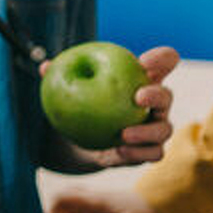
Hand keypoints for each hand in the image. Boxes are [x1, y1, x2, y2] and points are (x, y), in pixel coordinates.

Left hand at [38, 46, 179, 167]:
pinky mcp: (148, 151)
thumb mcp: (73, 89)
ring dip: (147, 132)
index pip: (164, 62)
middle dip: (157, 95)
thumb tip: (45, 67)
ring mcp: (155, 129)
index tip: (145, 61)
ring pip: (164, 130)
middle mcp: (155, 104)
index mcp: (142, 79)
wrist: (83, 139)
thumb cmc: (82, 103)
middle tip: (138, 97)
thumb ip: (63, 76)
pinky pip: (152, 154)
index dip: (162, 59)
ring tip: (124, 134)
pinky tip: (119, 151)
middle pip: (167, 96)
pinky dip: (138, 153)